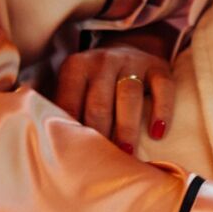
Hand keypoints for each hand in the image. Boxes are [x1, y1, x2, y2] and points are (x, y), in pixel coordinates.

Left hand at [55, 43, 173, 151]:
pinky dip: (161, 110)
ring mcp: (132, 61)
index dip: (72, 133)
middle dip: (99, 135)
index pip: (71, 103)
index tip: (75, 159)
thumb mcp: (75, 87)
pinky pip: (163, 87)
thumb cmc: (95, 82)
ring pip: (129, 95)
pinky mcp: (158, 66)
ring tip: (127, 153)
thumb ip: (65, 109)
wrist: (126, 48)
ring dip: (127, 127)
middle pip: (99, 102)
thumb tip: (50, 143)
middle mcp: (102, 61)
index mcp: (76, 67)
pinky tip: (157, 133)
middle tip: (101, 164)